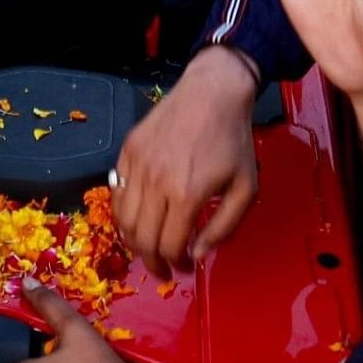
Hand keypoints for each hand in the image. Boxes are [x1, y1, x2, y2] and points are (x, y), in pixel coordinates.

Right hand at [117, 45, 263, 276]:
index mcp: (187, 194)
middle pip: (142, 239)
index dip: (176, 264)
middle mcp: (156, 182)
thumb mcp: (245, 188)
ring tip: (149, 248)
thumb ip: (224, 227)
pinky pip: (116, 193)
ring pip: (124, 220)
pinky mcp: (127, 151)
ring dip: (135, 242)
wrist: (212, 92)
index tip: (185, 267)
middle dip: (153, 262)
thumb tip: (198, 254)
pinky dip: (124, 214)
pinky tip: (140, 218)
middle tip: (164, 269)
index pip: (169, 246)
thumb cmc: (233, 141)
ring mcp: (137, 165)